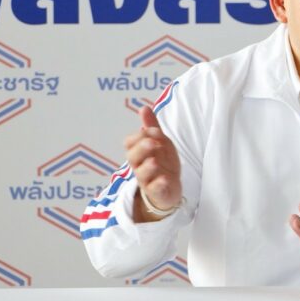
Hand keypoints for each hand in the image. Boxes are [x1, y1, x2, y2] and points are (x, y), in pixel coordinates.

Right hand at [124, 106, 181, 221]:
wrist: (169, 188)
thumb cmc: (162, 162)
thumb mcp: (159, 143)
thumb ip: (151, 127)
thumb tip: (143, 107)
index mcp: (139, 153)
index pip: (129, 143)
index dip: (140, 136)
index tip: (155, 131)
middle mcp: (139, 166)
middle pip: (132, 157)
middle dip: (142, 148)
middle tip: (154, 143)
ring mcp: (147, 180)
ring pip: (141, 174)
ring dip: (148, 166)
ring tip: (155, 161)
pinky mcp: (157, 192)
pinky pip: (154, 189)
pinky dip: (159, 184)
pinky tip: (165, 179)